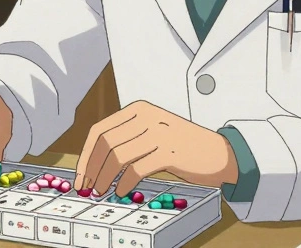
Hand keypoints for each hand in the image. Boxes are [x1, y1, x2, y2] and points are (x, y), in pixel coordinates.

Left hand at [76, 101, 238, 197]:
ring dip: (105, 178)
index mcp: (138, 110)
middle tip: (88, 188)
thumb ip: (127, 140)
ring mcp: (158, 133)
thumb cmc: (183, 145)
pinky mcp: (169, 152)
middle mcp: (146, 117)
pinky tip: (123, 191)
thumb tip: (94, 164)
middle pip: (105, 144)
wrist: (220, 153)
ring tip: (102, 191)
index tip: (80, 175)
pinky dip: (125, 183)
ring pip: (117, 157)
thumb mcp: (152, 131)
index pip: (100, 131)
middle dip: (91, 169)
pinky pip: (136, 169)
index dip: (86, 155)